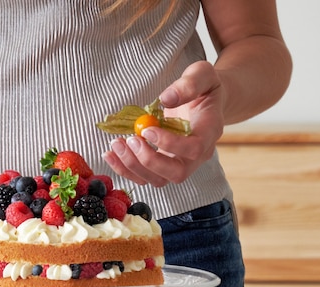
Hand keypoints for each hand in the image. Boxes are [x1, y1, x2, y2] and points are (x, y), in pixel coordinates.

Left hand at [103, 61, 224, 186]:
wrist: (203, 101)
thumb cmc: (203, 87)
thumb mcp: (202, 75)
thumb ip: (189, 84)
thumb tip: (166, 99)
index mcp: (209, 132)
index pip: (194, 149)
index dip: (169, 144)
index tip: (146, 129)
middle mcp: (197, 155)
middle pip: (177, 173)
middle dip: (148, 161)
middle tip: (129, 140)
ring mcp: (180, 163)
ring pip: (158, 180)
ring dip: (133, 166)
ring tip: (116, 143)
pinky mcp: (163, 166)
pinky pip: (144, 177)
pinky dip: (125, 169)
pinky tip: (110, 154)